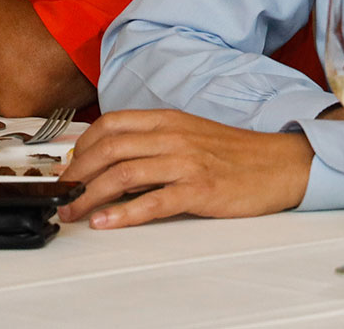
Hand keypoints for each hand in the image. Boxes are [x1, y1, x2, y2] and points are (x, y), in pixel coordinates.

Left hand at [58, 109, 313, 228]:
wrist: (282, 165)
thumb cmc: (237, 154)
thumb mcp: (193, 135)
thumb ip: (156, 143)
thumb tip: (114, 162)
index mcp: (171, 120)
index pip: (111, 124)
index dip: (81, 146)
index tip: (69, 167)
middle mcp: (175, 136)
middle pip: (110, 149)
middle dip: (76, 174)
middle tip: (61, 194)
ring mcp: (188, 162)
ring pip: (124, 174)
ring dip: (90, 196)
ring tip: (72, 212)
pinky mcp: (201, 189)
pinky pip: (154, 201)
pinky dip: (124, 214)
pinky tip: (106, 223)